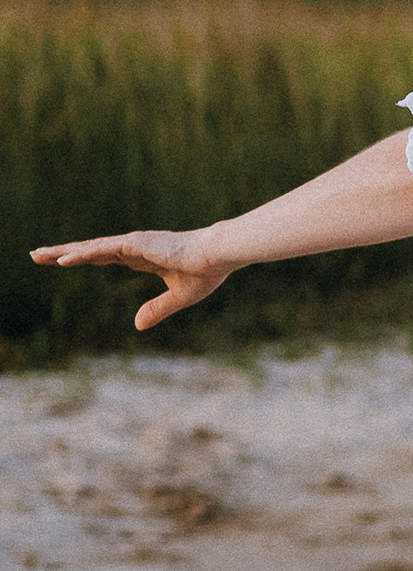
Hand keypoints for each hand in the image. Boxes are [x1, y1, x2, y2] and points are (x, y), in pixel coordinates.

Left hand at [30, 229, 234, 331]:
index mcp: (141, 256)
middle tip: (36, 255)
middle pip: (89, 250)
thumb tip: (137, 326)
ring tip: (39, 255)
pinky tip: (62, 260)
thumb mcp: (178, 297)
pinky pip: (102, 250)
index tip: (60, 260)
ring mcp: (132, 244)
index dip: (81, 257)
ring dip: (63, 252)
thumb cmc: (205, 271)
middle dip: (62, 252)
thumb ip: (157, 309)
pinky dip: (81, 254)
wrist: (219, 255)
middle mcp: (132, 247)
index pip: (102, 255)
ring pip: (90, 248)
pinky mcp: (135, 244)